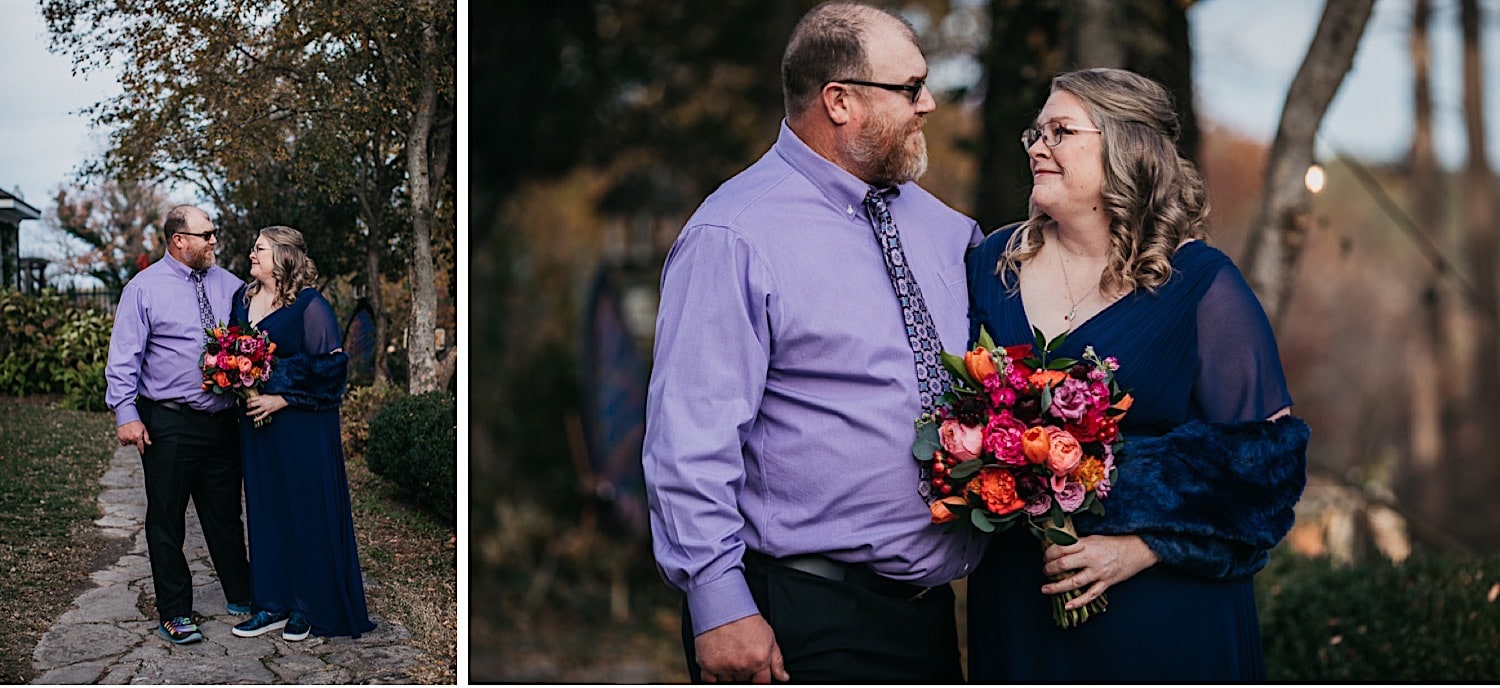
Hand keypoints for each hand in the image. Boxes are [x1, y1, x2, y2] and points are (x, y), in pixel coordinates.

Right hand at [117, 421, 150, 454]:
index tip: (143, 453)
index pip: (140, 446)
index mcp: (137, 436)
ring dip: (130, 440)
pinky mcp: (120, 437)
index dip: (142, 450)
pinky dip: (125, 441)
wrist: (126, 417)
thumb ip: (146, 437)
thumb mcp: (144, 429)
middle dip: (135, 440)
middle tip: (135, 434)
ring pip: (129, 443)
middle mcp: (131, 438)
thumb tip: (149, 444)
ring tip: (130, 433)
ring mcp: (125, 438)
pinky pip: (123, 443)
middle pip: (134, 444)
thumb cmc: (136, 422)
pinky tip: (126, 435)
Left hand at [244, 393, 288, 422]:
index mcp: (261, 397)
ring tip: (247, 413)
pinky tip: (255, 419)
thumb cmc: (274, 397)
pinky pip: (262, 416)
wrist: (282, 399)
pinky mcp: (268, 411)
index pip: (251, 399)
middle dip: (248, 406)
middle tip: (248, 407)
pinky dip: (258, 418)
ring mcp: (265, 408)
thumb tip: (255, 399)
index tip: (247, 401)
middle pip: (252, 405)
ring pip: (256, 411)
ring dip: (251, 413)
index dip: (248, 400)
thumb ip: (260, 397)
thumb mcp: (266, 395)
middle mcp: (262, 403)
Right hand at [694, 614, 789, 682]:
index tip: (756, 674)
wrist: (722, 604)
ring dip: (729, 672)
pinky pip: (710, 681)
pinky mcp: (707, 664)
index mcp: (759, 660)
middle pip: (744, 680)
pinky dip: (713, 675)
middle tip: (741, 655)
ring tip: (729, 654)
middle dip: (744, 671)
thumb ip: (777, 660)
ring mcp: (724, 666)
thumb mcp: (768, 636)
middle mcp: (742, 666)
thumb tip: (783, 677)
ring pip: (728, 680)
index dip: (759, 679)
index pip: (762, 683)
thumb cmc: (744, 617)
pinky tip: (718, 662)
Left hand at [1040, 534, 1158, 608]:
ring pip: (1074, 582)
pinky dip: (1078, 602)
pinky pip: (1090, 595)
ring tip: (1045, 589)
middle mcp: (1091, 558)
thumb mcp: (1094, 538)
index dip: (1048, 553)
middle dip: (1049, 569)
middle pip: (1064, 564)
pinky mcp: (1107, 583)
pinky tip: (1067, 606)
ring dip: (1057, 587)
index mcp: (1087, 544)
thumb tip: (1058, 548)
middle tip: (1044, 570)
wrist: (1138, 549)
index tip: (1045, 557)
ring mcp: (1099, 572)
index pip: (1061, 548)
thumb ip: (1077, 544)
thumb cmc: (1115, 543)